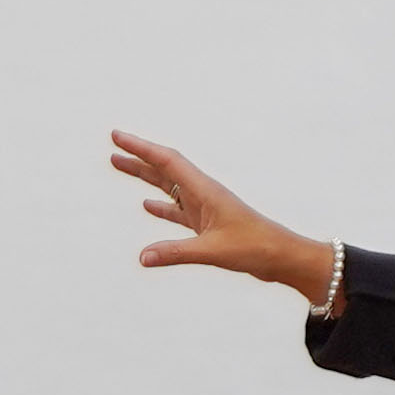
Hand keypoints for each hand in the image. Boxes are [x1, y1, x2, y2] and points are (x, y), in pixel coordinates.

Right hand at [109, 131, 333, 299]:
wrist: (282, 256)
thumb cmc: (255, 247)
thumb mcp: (213, 251)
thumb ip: (176, 253)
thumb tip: (142, 257)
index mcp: (204, 190)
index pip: (166, 162)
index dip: (140, 148)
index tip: (118, 137)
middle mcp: (203, 193)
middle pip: (164, 169)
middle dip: (138, 157)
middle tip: (113, 147)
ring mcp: (204, 208)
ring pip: (168, 187)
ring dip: (144, 177)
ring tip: (121, 166)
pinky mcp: (207, 224)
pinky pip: (177, 210)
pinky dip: (161, 206)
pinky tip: (147, 206)